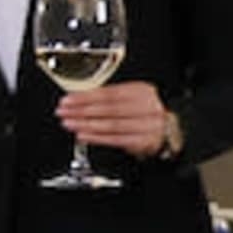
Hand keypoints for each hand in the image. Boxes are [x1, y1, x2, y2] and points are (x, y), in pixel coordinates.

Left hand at [56, 81, 173, 156]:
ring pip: (111, 124)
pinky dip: (96, 137)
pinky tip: (83, 135)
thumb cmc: (144, 113)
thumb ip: (108, 98)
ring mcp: (147, 125)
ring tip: (69, 123)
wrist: (168, 131)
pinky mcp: (144, 141)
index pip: (109, 93)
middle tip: (64, 112)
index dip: (86, 96)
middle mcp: (147, 106)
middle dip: (82, 110)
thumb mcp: (130, 99)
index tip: (68, 99)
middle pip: (108, 108)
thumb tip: (79, 99)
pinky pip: (116, 139)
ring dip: (86, 124)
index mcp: (141, 91)